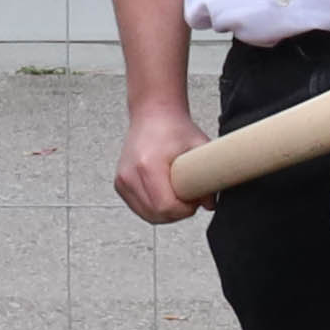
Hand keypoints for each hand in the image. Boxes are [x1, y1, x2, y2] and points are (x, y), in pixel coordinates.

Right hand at [114, 98, 205, 227]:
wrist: (152, 114)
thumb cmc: (174, 128)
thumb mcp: (199, 147)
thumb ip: (208, 176)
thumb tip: (210, 203)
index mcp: (147, 165)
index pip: (165, 207)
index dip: (184, 210)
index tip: (194, 201)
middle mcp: (129, 174)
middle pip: (155, 214)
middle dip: (176, 214)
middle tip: (189, 199)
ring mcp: (122, 180)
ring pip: (146, 215)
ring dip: (165, 213)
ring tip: (177, 197)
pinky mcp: (119, 184)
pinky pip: (138, 208)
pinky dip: (153, 208)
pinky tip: (164, 196)